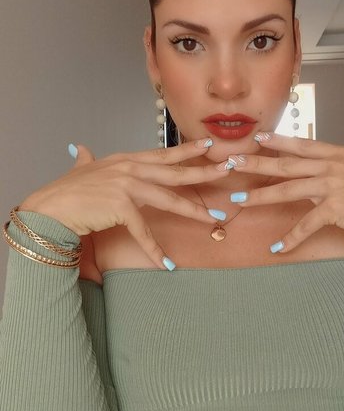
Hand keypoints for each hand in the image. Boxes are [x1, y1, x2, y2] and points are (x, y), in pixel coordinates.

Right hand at [19, 139, 228, 267]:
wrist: (49, 207)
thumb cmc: (65, 191)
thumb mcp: (80, 170)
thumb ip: (85, 159)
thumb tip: (81, 148)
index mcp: (126, 160)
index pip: (164, 154)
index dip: (187, 150)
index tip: (210, 147)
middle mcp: (130, 168)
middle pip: (175, 172)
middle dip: (204, 172)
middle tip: (227, 169)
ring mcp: (126, 185)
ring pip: (169, 200)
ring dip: (194, 211)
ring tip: (214, 219)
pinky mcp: (121, 206)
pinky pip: (144, 231)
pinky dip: (155, 250)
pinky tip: (167, 263)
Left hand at [229, 133, 343, 251]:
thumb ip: (341, 163)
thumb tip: (324, 164)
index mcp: (338, 153)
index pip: (300, 144)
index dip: (276, 141)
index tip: (256, 138)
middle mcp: (331, 166)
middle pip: (285, 164)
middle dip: (256, 163)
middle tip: (232, 163)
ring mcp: (332, 186)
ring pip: (288, 190)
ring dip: (261, 196)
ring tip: (240, 200)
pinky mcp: (335, 209)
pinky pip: (306, 224)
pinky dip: (291, 238)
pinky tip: (277, 247)